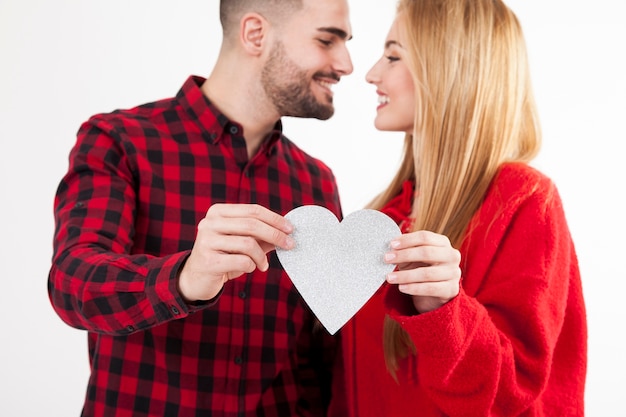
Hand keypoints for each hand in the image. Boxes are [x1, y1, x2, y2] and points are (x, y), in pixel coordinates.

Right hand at [178, 204, 294, 301]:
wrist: (196, 279)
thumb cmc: (223, 257)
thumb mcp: (242, 243)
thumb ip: (261, 235)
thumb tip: (287, 232)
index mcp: (218, 212)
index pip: (253, 210)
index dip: (275, 219)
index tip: (291, 229)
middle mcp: (209, 223)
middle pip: (252, 224)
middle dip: (275, 235)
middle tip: (289, 245)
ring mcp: (206, 241)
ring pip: (248, 244)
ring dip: (261, 256)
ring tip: (263, 264)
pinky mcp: (208, 260)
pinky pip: (242, 261)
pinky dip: (251, 266)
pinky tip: (250, 269)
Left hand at [384, 230, 460, 312]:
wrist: (436, 293)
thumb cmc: (423, 269)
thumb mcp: (415, 258)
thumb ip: (406, 250)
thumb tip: (389, 248)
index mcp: (443, 243)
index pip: (425, 237)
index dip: (407, 240)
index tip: (391, 244)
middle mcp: (451, 256)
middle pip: (426, 252)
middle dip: (404, 255)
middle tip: (387, 259)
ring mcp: (453, 273)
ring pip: (427, 273)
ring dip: (405, 275)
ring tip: (390, 277)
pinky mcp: (451, 289)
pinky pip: (430, 288)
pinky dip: (414, 288)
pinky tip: (402, 287)